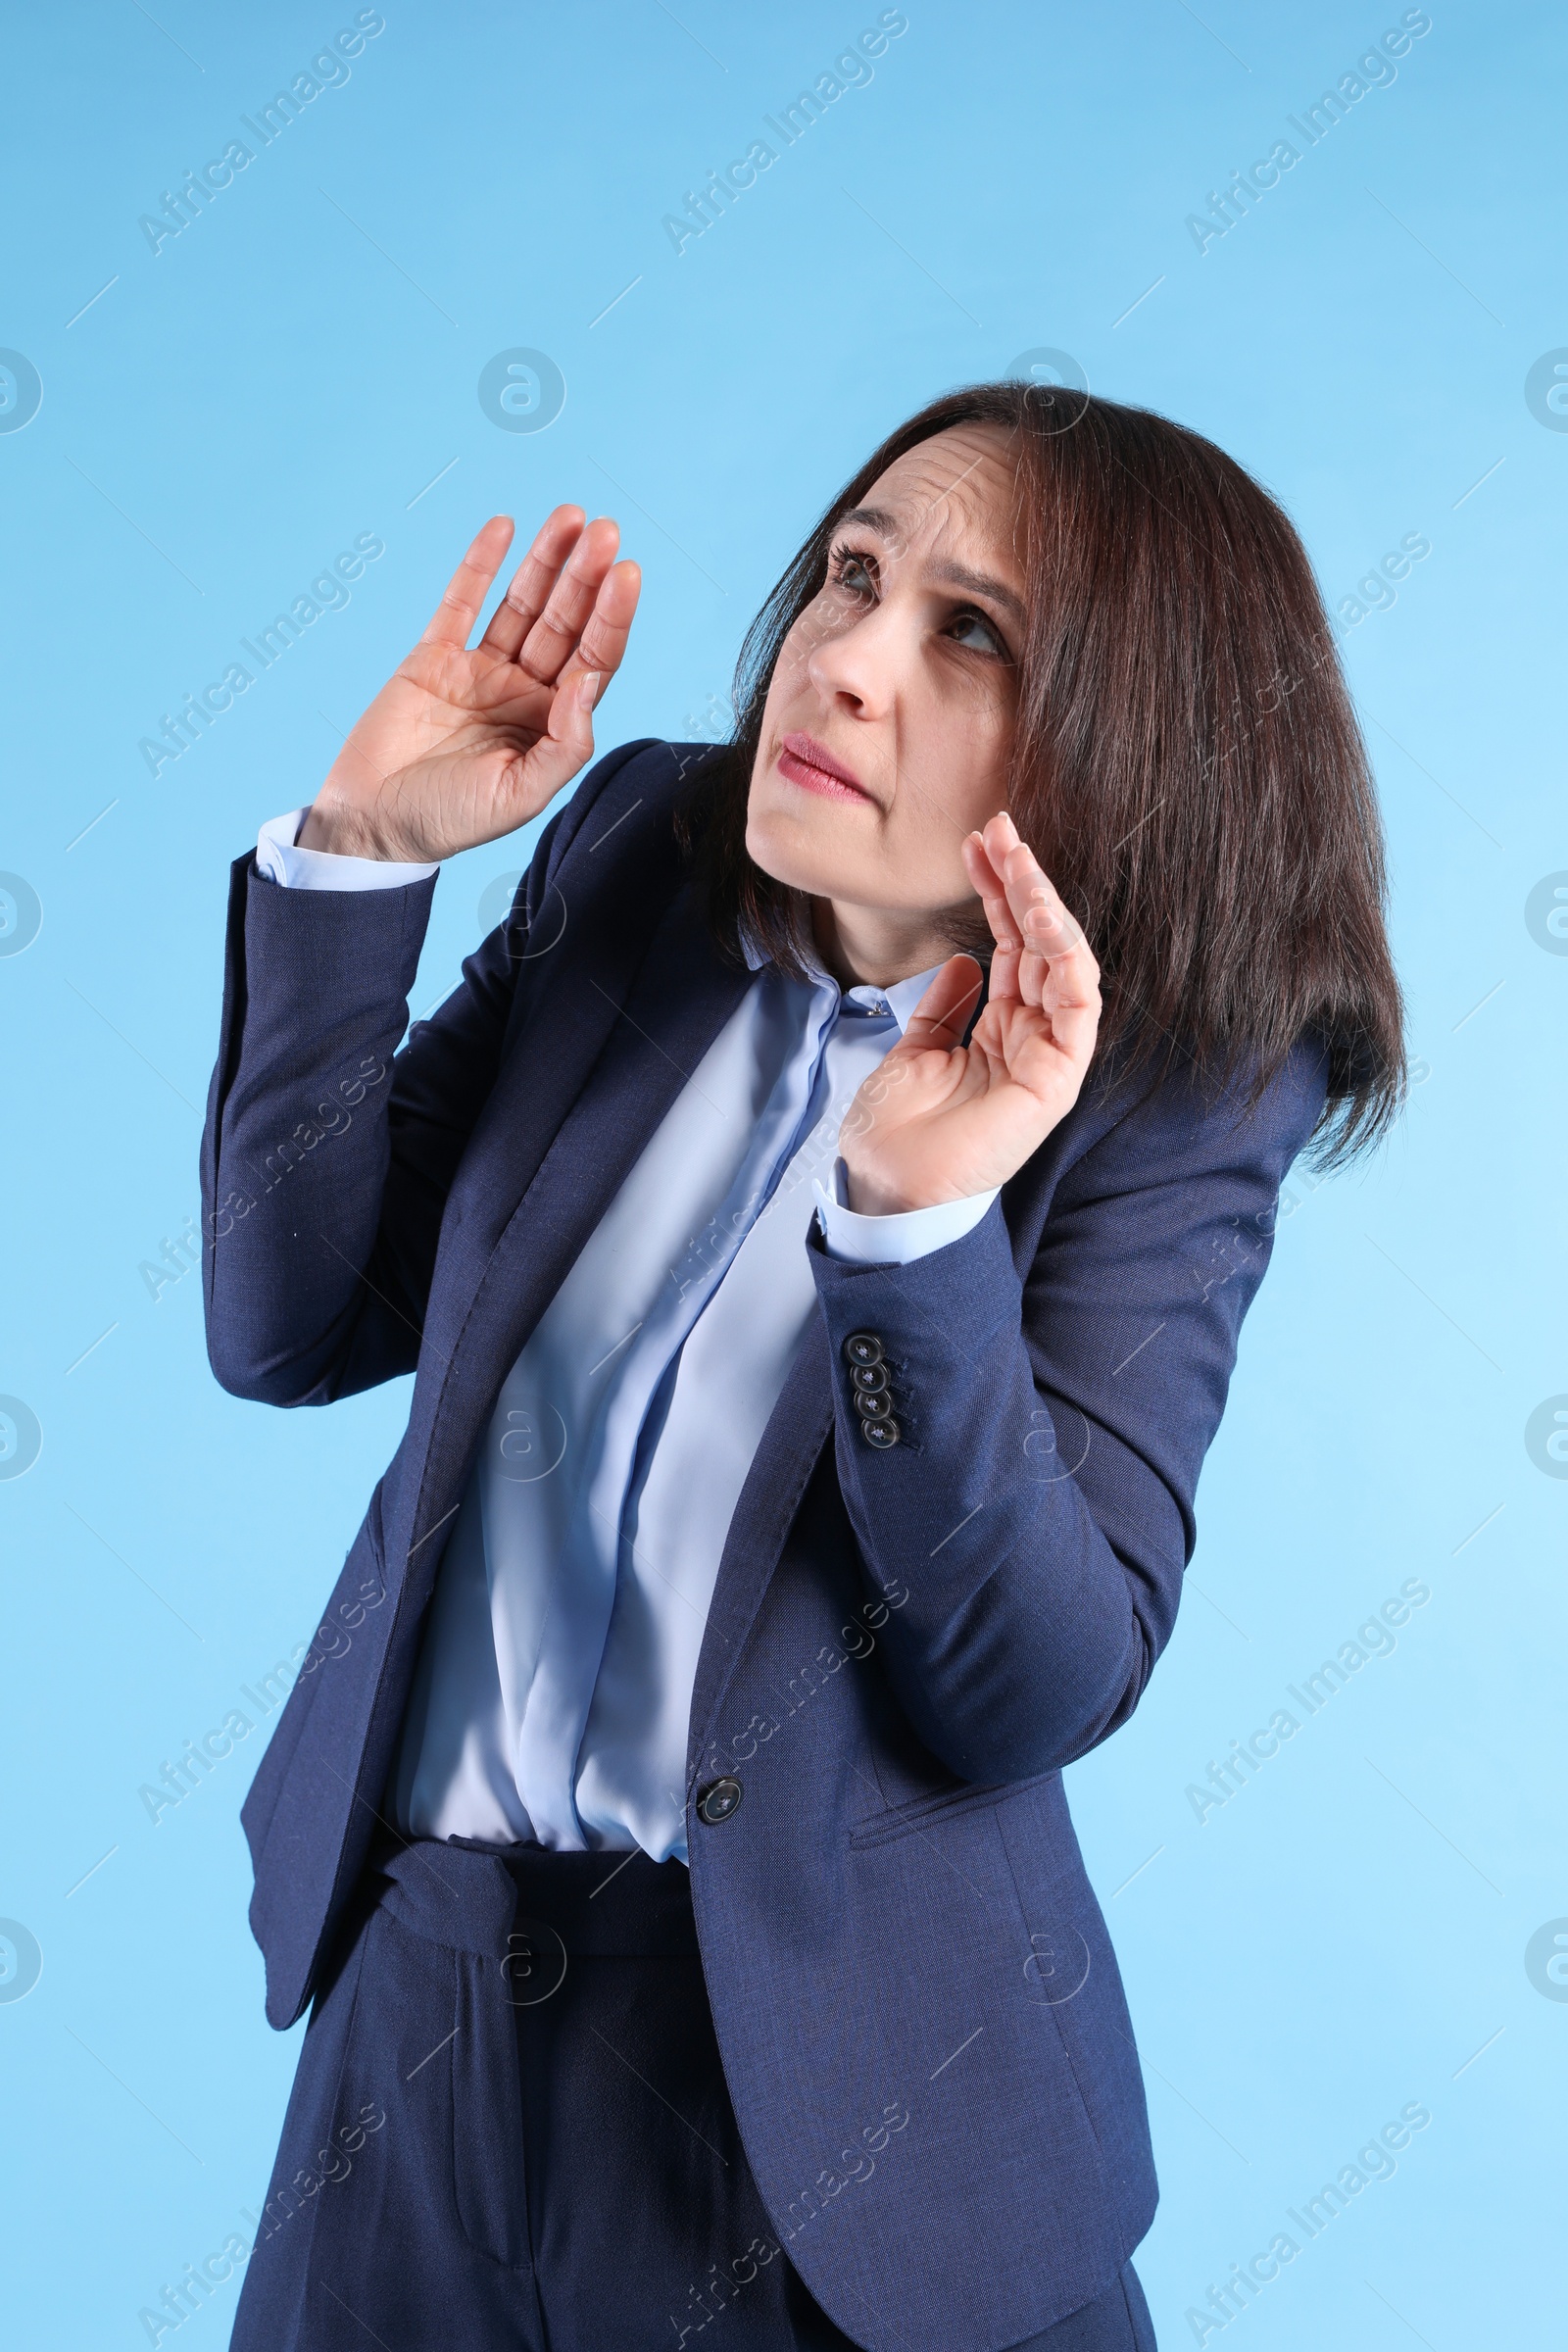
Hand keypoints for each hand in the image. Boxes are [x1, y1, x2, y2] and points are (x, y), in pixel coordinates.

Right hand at [299, 508, 640, 860]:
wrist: (374, 822)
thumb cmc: (450, 819)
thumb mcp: (519, 796)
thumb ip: (564, 745)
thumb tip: (586, 683)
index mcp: (551, 724)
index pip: (593, 660)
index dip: (613, 617)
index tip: (627, 573)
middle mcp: (523, 692)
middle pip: (564, 623)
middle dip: (586, 578)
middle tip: (606, 532)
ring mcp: (480, 671)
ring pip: (522, 605)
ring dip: (547, 561)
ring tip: (573, 518)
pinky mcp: (434, 657)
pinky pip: (461, 602)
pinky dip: (481, 564)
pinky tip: (505, 527)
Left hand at [838, 813, 1101, 1213]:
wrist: (885, 1186)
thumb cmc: (896, 1132)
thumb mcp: (915, 1048)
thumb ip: (945, 1005)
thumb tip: (966, 961)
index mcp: (999, 1032)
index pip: (1011, 947)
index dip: (998, 893)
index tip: (977, 845)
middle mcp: (1029, 1039)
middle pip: (1039, 945)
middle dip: (1022, 883)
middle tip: (998, 830)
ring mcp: (1046, 1057)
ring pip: (1063, 963)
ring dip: (1042, 905)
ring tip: (1016, 858)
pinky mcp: (1056, 1078)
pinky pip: (1077, 1005)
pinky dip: (1064, 954)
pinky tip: (1037, 913)